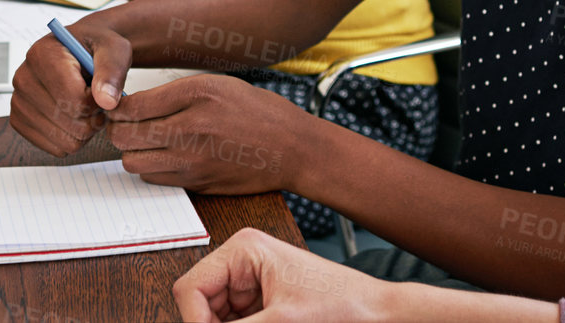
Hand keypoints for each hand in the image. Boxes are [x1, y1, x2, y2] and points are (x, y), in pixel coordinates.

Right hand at [8, 22, 134, 155]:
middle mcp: (24, 78)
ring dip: (85, 129)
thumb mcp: (113, 48)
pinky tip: (74, 116)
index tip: (101, 88)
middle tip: (97, 99)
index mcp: (42, 55)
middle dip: (93, 117)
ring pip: (64, 141)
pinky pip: (56, 148)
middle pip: (69, 123)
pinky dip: (72, 138)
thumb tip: (106, 102)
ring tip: (87, 106)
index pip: (74, 99)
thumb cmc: (96, 48)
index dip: (98, 101)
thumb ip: (112, 71)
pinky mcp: (20, 122)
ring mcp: (18, 102)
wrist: (80, 52)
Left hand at [106, 75, 304, 195]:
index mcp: (196, 95)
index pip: (132, 106)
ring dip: (132, 152)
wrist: (292, 148)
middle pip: (125, 137)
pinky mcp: (196, 184)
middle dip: (118, 129)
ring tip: (145, 141)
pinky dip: (151, 168)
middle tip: (124, 124)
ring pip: (133, 163)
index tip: (118, 106)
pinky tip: (164, 156)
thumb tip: (132, 103)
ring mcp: (193, 160)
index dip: (117, 107)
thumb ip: (174, 93)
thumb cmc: (256, 112)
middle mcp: (191, 128)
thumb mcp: (217, 84)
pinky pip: (154, 179)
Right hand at [174, 227, 386, 321]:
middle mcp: (241, 261)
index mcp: (243, 249)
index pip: (191, 287)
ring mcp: (249, 282)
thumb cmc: (340, 303)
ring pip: (214, 317)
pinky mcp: (259, 302)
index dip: (193, 320)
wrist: (373, 311)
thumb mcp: (280, 322)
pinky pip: (233, 322)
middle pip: (200, 304)